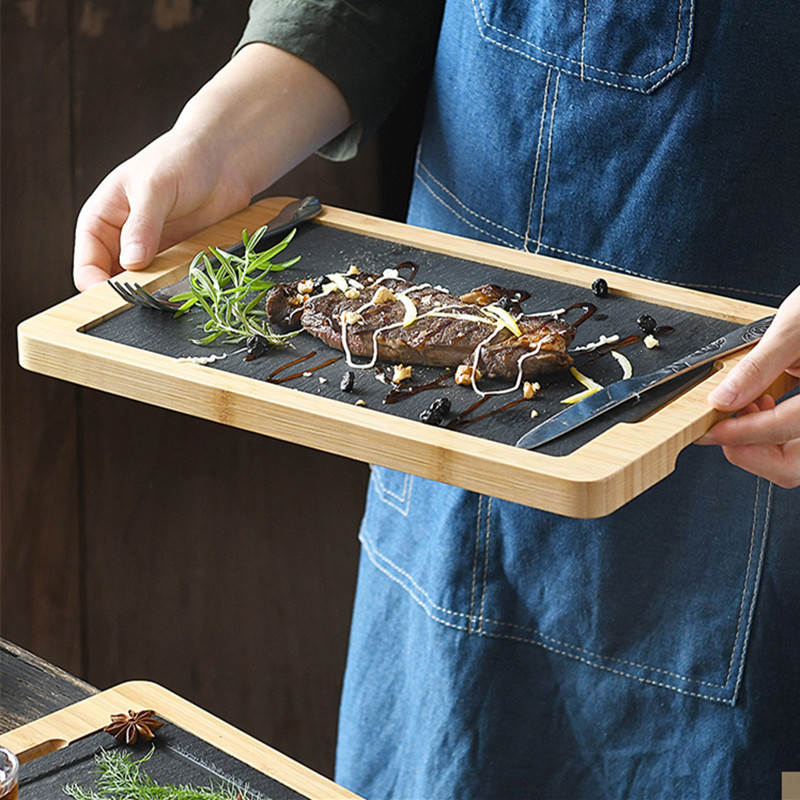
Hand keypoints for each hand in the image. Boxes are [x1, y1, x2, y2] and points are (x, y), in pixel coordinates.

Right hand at [73, 43, 352, 291]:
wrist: (224, 160)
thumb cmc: (181, 161)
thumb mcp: (155, 189)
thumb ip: (142, 226)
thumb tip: (130, 263)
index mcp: (102, 220)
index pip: (87, 265)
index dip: (97, 286)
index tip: (117, 298)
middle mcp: (123, 241)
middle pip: (114, 283)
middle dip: (128, 296)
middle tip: (147, 303)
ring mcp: (152, 253)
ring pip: (144, 288)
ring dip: (155, 296)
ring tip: (169, 298)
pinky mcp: (179, 259)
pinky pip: (173, 284)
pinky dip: (177, 291)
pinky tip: (188, 291)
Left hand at [700, 285, 799, 487]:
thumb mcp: (794, 327)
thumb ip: (757, 367)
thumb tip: (722, 399)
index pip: (785, 428)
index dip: (742, 433)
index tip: (712, 429)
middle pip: (793, 466)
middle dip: (751, 451)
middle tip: (723, 427)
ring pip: (794, 463)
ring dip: (761, 445)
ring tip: (746, 407)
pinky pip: (797, 444)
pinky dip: (773, 436)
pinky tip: (762, 407)